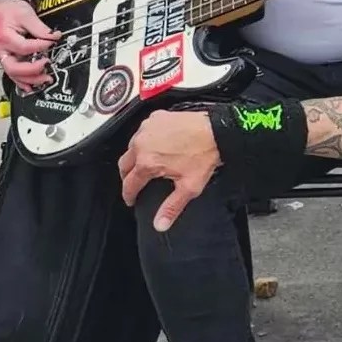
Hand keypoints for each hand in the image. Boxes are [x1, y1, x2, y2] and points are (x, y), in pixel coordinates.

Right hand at [0, 0, 61, 92]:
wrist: (0, 6)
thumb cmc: (10, 10)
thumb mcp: (27, 15)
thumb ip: (41, 28)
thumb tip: (54, 37)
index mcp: (3, 38)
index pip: (24, 47)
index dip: (41, 46)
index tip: (52, 42)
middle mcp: (0, 50)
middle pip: (14, 68)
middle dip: (33, 70)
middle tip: (48, 65)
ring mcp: (3, 56)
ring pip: (13, 74)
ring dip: (30, 79)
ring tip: (46, 79)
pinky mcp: (7, 58)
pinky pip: (14, 74)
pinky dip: (23, 81)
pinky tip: (32, 86)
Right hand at [118, 109, 219, 231]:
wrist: (217, 130)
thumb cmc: (204, 155)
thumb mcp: (189, 187)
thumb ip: (171, 207)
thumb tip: (160, 224)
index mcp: (147, 163)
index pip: (129, 184)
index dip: (129, 195)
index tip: (131, 200)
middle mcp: (142, 144)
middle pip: (124, 165)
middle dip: (127, 176)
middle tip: (134, 183)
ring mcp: (147, 128)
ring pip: (131, 146)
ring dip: (134, 156)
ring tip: (144, 164)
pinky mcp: (155, 117)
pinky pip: (143, 131)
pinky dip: (145, 139)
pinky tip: (155, 144)